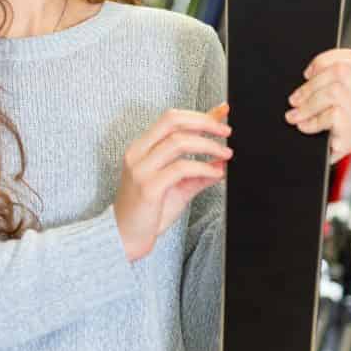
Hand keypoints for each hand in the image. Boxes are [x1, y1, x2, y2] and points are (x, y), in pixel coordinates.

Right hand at [115, 104, 231, 262]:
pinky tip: (215, 173)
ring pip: (179, 141)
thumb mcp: (177, 187)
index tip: (223, 112)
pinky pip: (181, 168)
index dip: (199, 114)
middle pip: (173, 121)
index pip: (171, 119)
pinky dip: (203, 167)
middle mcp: (138, 153)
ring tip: (225, 154)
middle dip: (204, 122)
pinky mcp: (148, 187)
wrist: (124, 237)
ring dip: (208, 145)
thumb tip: (222, 161)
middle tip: (226, 132)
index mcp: (142, 148)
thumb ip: (198, 171)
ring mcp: (141, 169)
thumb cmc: (148, 212)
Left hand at [286, 48, 350, 162]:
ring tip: (295, 116)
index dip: (323, 61)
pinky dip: (313, 120)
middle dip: (310, 85)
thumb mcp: (316, 99)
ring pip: (336, 92)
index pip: (349, 58)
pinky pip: (334, 115)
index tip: (306, 75)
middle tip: (294, 100)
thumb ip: (319, 81)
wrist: (309, 164)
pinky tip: (305, 127)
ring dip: (308, 104)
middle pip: (340, 72)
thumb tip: (309, 71)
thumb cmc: (312, 128)